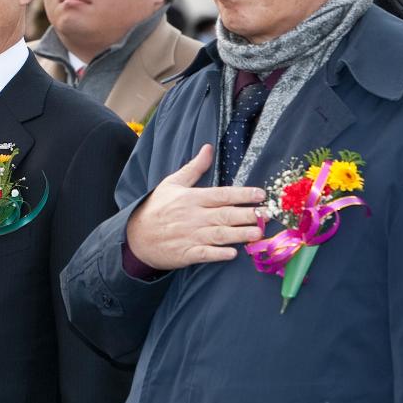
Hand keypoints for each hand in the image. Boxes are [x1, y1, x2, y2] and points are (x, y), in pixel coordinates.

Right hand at [125, 143, 264, 270]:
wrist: (136, 236)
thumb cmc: (156, 208)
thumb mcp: (172, 183)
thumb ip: (194, 168)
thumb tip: (208, 148)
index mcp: (191, 198)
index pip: (222, 195)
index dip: (243, 194)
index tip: (261, 194)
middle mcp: (193, 217)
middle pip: (225, 215)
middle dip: (248, 215)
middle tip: (267, 214)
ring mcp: (190, 236)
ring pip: (220, 235)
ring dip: (240, 234)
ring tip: (258, 233)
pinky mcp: (186, 253)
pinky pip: (205, 254)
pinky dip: (219, 254)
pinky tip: (233, 253)